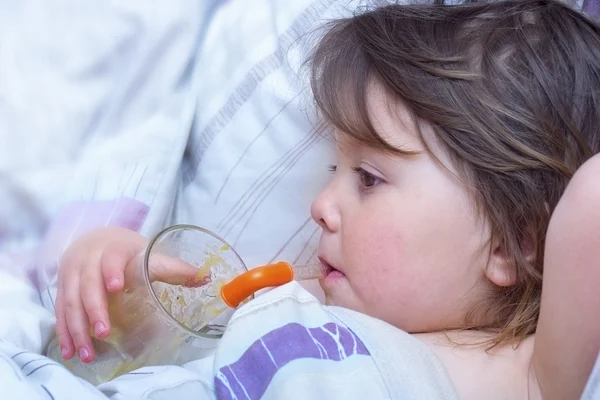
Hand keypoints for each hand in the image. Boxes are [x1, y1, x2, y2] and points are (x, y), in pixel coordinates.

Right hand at [55, 227, 201, 363]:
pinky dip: (64, 332)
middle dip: (94, 309)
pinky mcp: (63, 289)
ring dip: (77, 328)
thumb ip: (173, 267)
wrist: (96, 239)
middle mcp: (88, 260)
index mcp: (113, 248)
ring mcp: (72, 274)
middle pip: (88, 284)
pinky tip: (71, 350)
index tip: (116, 286)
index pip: (112, 257)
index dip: (113, 269)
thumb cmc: (127, 250)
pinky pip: (60, 311)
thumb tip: (205, 278)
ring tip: (87, 352)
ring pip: (71, 301)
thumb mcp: (149, 252)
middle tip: (104, 331)